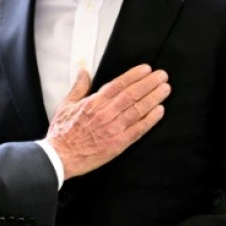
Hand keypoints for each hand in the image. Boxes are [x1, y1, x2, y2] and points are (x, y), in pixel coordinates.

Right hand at [45, 64, 168, 178]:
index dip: (134, 75)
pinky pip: (138, 129)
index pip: (118, 84)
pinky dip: (150, 120)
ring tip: (165, 89)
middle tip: (162, 76)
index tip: (146, 69)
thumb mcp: (66, 105)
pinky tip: (159, 111)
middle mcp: (105, 114)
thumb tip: (83, 71)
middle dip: (149, 83)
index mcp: (93, 103)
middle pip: (132, 94)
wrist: (60, 157)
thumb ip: (78, 87)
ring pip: (137, 110)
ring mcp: (113, 129)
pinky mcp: (118, 143)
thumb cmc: (62, 132)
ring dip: (153, 98)